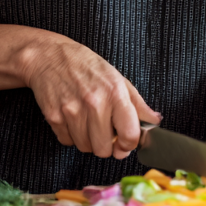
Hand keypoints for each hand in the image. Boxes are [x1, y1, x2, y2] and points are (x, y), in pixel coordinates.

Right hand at [0, 20, 160, 159]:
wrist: (50, 56)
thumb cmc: (86, 66)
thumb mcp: (118, 78)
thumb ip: (138, 103)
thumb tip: (155, 120)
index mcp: (115, 93)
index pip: (130, 135)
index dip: (129, 144)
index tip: (126, 142)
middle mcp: (94, 103)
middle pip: (105, 149)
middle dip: (107, 145)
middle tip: (105, 131)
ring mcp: (72, 111)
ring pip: (85, 148)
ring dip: (88, 141)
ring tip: (88, 122)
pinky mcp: (54, 117)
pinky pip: (67, 142)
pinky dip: (71, 136)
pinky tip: (73, 119)